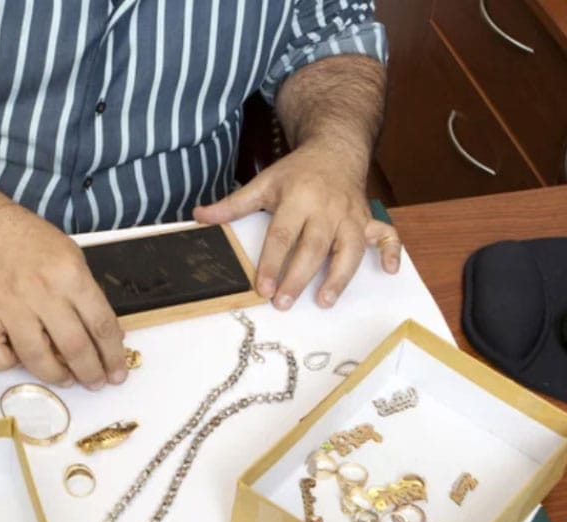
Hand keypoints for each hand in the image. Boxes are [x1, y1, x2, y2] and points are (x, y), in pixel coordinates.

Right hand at [0, 173, 126, 388]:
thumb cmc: (35, 244)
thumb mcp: (74, 259)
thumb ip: (89, 296)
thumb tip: (107, 336)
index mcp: (70, 275)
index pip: (101, 324)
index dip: (113, 354)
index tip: (118, 372)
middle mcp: (42, 292)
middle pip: (74, 346)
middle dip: (91, 373)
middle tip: (97, 382)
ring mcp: (10, 306)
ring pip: (37, 357)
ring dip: (57, 376)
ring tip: (68, 379)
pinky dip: (7, 364)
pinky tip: (20, 360)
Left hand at [193, 141, 400, 309]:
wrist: (336, 148)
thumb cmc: (297, 172)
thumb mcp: (263, 182)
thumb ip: (233, 205)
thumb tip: (198, 217)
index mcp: (298, 198)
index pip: (282, 234)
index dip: (272, 261)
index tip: (262, 287)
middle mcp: (326, 208)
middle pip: (314, 246)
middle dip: (299, 276)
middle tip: (284, 303)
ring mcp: (351, 215)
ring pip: (351, 248)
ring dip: (340, 276)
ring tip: (325, 300)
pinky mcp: (368, 219)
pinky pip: (387, 235)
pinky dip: (392, 251)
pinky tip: (390, 271)